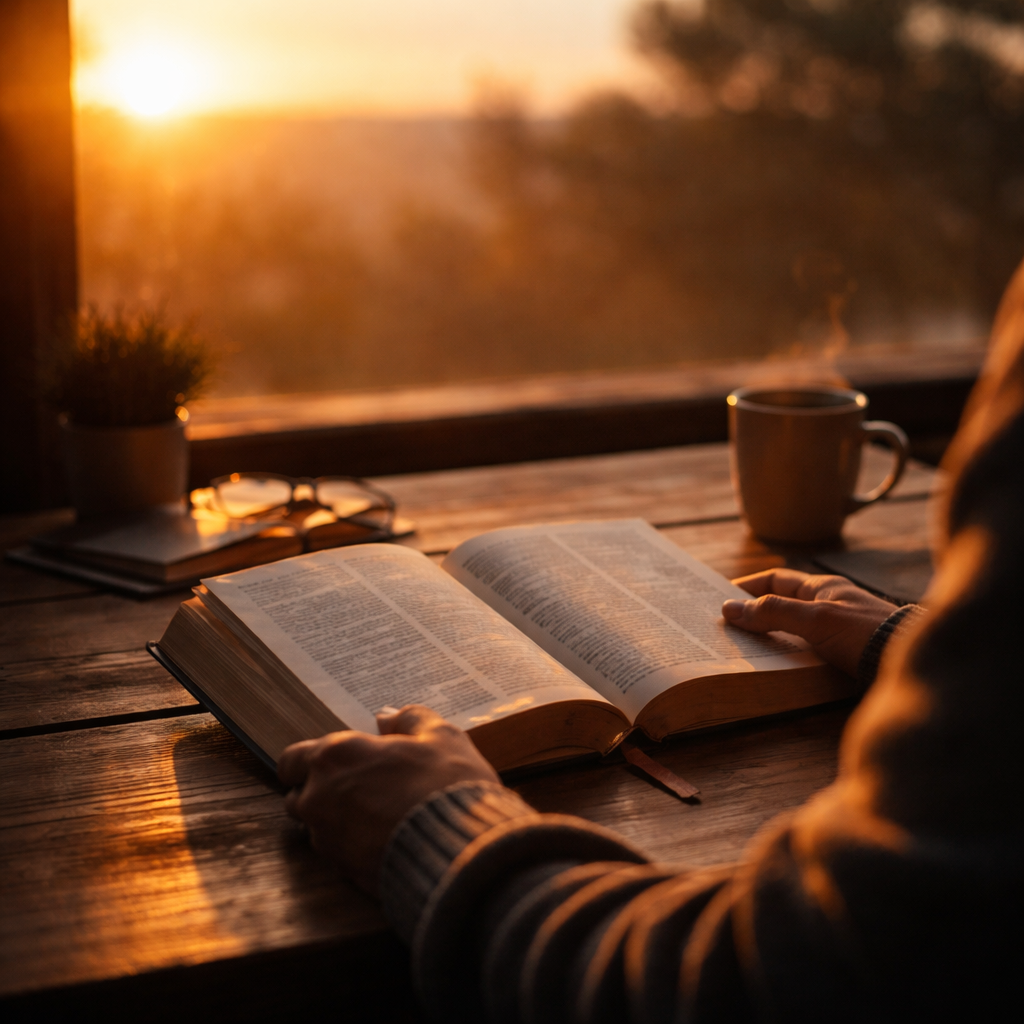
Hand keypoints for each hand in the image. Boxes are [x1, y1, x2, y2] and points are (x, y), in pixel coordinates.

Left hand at [278, 705, 498, 894]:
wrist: (461, 850)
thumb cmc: (447, 785)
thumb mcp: (440, 737)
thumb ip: (409, 719)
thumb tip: (388, 716)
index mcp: (335, 756)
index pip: (291, 760)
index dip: (307, 762)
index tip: (333, 763)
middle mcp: (320, 798)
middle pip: (297, 796)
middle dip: (318, 792)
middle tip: (357, 788)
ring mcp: (329, 839)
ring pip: (316, 829)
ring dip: (335, 822)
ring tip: (375, 816)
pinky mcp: (345, 872)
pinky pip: (337, 855)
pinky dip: (353, 847)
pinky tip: (384, 840)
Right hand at [721, 568, 896, 677]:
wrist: (911, 661)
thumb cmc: (865, 633)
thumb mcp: (814, 619)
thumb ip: (773, 612)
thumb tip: (729, 608)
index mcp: (822, 587)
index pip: (775, 580)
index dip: (748, 588)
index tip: (722, 600)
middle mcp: (829, 604)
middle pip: (782, 605)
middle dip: (755, 614)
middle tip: (728, 629)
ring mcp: (838, 629)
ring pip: (793, 629)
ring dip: (771, 638)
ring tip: (745, 652)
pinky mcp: (845, 653)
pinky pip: (807, 650)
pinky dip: (788, 655)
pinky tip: (778, 668)